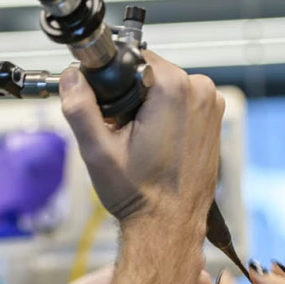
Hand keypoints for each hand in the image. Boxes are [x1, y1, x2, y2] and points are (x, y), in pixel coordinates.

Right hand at [59, 50, 224, 224]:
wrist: (168, 225)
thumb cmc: (141, 195)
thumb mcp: (98, 150)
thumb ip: (80, 108)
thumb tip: (70, 78)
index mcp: (175, 89)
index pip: (133, 58)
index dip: (114, 81)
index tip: (109, 109)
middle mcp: (200, 91)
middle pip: (149, 71)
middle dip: (130, 95)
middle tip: (121, 131)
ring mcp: (211, 105)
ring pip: (164, 86)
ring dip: (147, 105)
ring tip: (140, 141)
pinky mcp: (214, 119)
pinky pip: (180, 101)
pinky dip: (165, 115)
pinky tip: (156, 143)